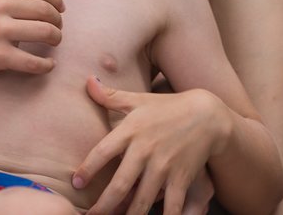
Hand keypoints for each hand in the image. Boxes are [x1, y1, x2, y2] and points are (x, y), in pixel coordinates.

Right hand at [0, 0, 64, 81]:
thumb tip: (43, 1)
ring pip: (44, 32)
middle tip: (58, 28)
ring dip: (56, 38)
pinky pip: (33, 62)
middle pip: (44, 10)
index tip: (60, 8)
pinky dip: (46, 65)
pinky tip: (49, 65)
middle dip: (57, 20)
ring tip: (54, 42)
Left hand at [75, 77, 226, 214]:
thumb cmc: (167, 107)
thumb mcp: (138, 99)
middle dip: (103, 206)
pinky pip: (171, 206)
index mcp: (131, 130)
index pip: (102, 152)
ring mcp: (164, 166)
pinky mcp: (182, 178)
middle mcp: (145, 150)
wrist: (206, 114)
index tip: (75, 184)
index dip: (88, 169)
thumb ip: (110, 95)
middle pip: (120, 184)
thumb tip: (87, 80)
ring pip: (142, 200)